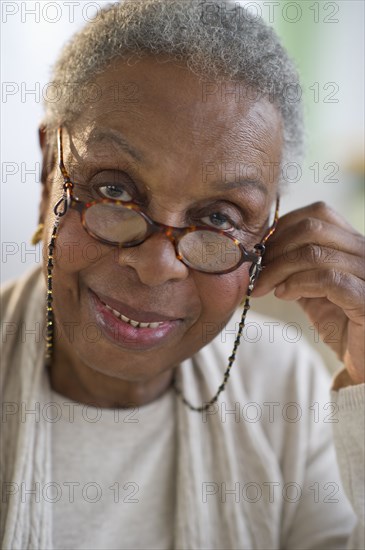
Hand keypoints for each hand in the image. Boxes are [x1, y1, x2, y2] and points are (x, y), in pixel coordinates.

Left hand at [253, 202, 364, 384]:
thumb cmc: (343, 327)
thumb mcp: (315, 290)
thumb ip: (298, 267)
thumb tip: (263, 250)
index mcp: (355, 245)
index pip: (319, 213)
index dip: (283, 227)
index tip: (262, 251)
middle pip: (313, 228)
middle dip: (276, 248)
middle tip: (256, 271)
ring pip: (315, 253)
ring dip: (279, 269)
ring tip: (264, 286)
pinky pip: (328, 279)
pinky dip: (298, 283)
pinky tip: (284, 295)